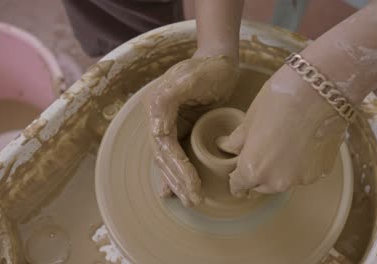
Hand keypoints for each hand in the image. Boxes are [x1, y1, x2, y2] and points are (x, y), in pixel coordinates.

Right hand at [142, 54, 238, 205]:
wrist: (219, 60)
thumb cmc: (209, 68)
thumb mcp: (191, 77)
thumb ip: (170, 97)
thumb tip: (156, 127)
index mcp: (157, 107)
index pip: (164, 145)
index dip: (176, 167)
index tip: (192, 184)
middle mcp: (158, 117)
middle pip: (164, 156)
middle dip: (178, 180)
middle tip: (193, 200)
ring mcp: (168, 124)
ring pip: (168, 159)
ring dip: (176, 181)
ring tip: (188, 200)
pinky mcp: (180, 128)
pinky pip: (176, 154)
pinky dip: (175, 172)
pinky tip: (173, 189)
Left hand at [217, 66, 347, 196]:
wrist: (321, 90)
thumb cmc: (280, 100)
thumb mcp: (250, 118)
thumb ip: (237, 140)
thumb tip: (226, 147)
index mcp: (253, 168)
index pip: (239, 186)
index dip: (236, 179)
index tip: (237, 173)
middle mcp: (277, 181)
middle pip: (261, 187)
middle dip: (258, 174)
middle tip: (263, 151)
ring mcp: (301, 179)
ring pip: (284, 181)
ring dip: (280, 170)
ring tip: (286, 142)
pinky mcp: (321, 172)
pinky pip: (304, 173)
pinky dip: (301, 164)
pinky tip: (304, 142)